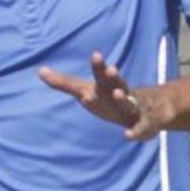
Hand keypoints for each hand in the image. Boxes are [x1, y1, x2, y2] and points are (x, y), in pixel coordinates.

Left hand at [38, 52, 173, 140]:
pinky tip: (127, 136)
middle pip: (117, 83)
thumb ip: (64, 83)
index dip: (99, 66)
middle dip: (112, 77)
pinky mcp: (144, 125)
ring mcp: (133, 108)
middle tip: (110, 69)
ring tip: (117, 93)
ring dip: (123, 98)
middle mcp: (121, 93)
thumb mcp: (86, 90)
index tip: (96, 54)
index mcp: (106, 86)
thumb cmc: (109, 98)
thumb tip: (39, 71)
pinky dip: (135, 132)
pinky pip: (140, 129)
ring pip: (128, 103)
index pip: (101, 74)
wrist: (149, 109)